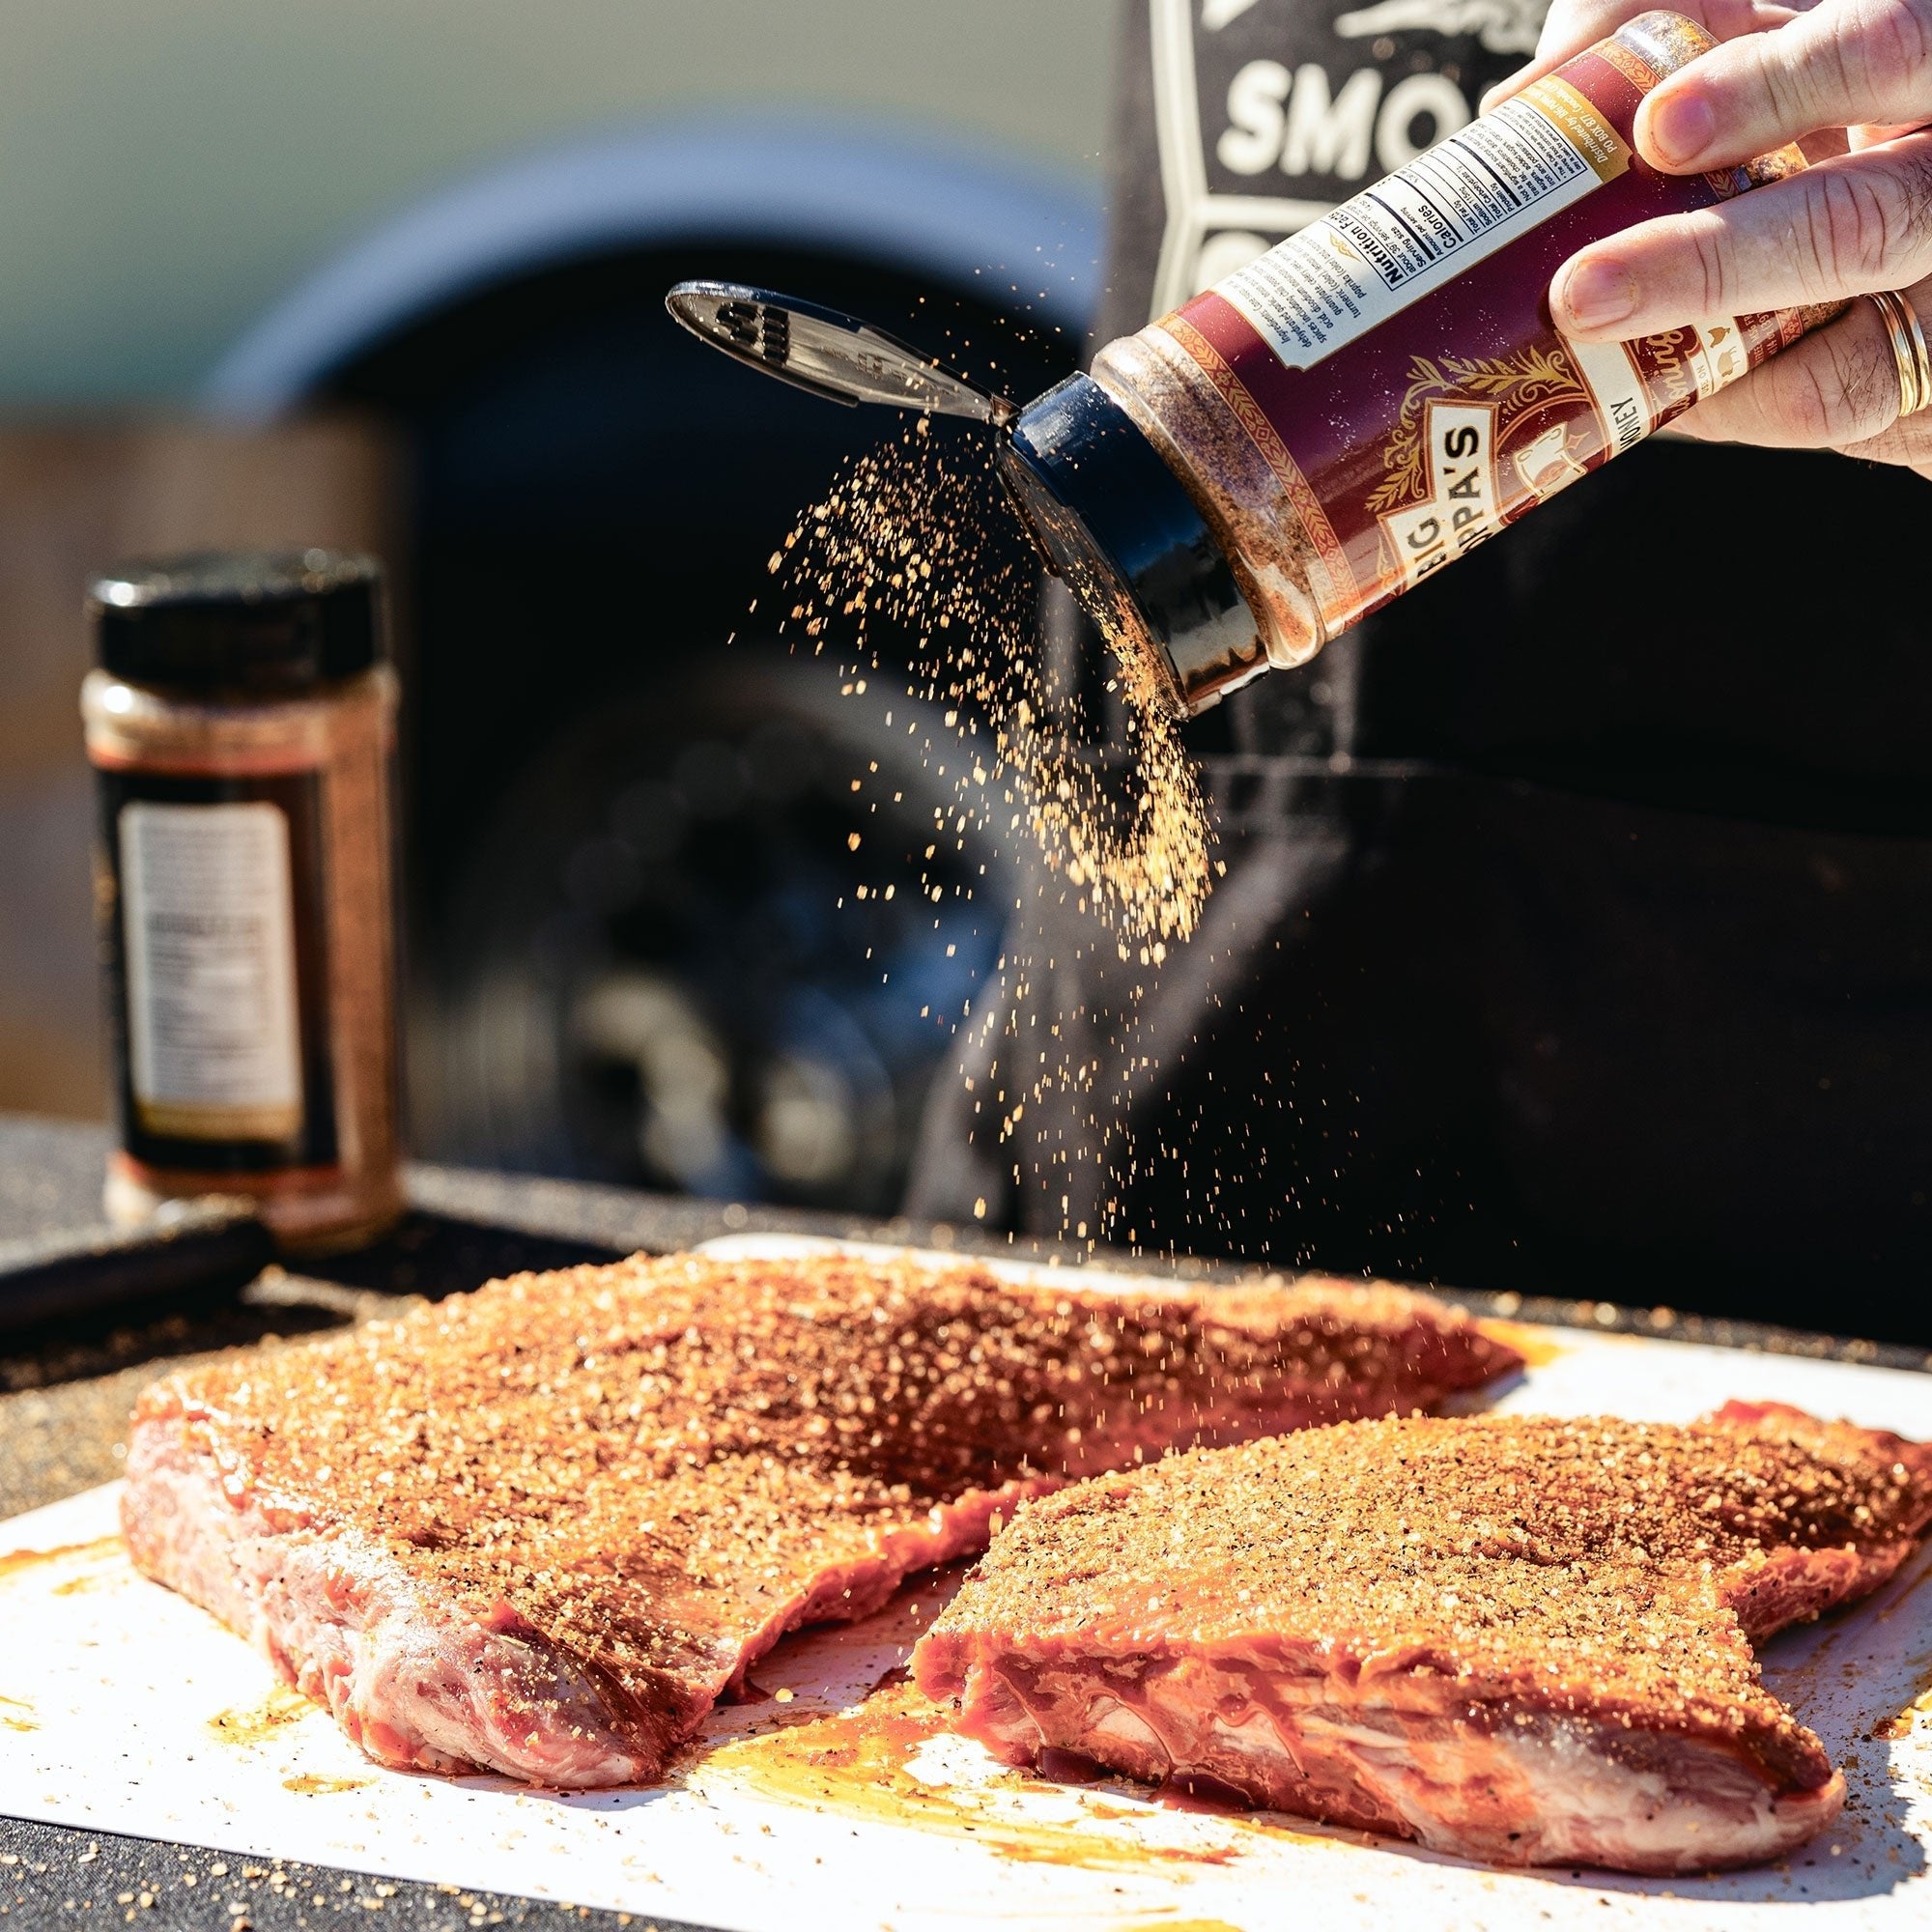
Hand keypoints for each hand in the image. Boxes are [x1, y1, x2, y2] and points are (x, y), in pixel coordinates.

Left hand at [1491, 0, 1931, 478]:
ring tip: (1603, 359)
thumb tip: (1522, 109)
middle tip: (1581, 292)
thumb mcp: (1769, 37)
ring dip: (1708, 378)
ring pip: (1850, 372)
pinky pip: (1839, 435)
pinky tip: (1671, 395)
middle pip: (1860, 231)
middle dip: (1707, 267)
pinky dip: (1738, 417)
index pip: (1892, 49)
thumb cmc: (1825, 115)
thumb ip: (1663, 26)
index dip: (1780, 87)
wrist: (1916, 220)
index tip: (1657, 129)